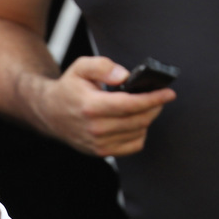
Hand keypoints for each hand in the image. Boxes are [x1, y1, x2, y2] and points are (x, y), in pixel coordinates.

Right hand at [31, 56, 174, 156]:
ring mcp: (98, 143)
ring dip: (147, 119)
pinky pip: (133, 146)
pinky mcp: (101, 152)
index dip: (153, 99)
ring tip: (145, 107)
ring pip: (138, 133)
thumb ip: (103, 66)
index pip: (130, 105)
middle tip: (160, 97)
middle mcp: (95, 128)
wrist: (50, 113)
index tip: (168, 93)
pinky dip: (140, 134)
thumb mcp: (81, 67)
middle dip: (155, 107)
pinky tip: (135, 122)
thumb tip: (125, 76)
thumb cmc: (69, 89)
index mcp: (91, 106)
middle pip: (138, 120)